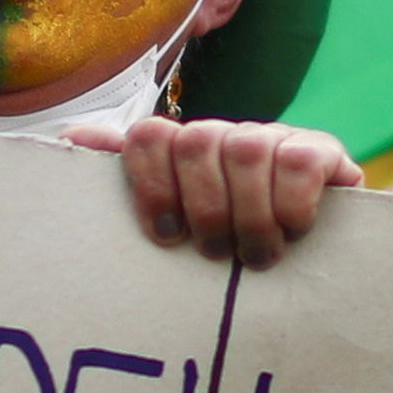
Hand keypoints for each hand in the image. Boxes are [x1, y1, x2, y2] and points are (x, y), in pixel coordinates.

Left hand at [72, 114, 360, 266]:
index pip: (149, 135)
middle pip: (197, 141)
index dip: (151, 185)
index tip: (165, 237)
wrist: (314, 254)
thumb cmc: (230, 244)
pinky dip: (291, 204)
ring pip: (245, 149)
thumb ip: (131, 182)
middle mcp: (224, 136)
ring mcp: (272, 139)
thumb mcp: (177, 224)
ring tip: (253, 256)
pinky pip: (299, 161)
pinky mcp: (322, 151)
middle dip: (204, 207)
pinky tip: (293, 232)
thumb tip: (70, 138)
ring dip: (248, 214)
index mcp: (183, 150)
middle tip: (215, 254)